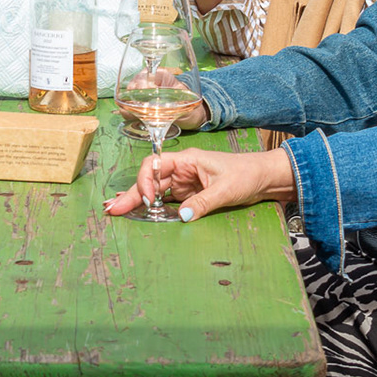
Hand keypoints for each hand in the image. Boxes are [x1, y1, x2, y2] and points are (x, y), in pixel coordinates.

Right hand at [102, 145, 294, 220]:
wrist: (264, 178)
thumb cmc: (247, 174)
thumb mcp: (226, 189)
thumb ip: (202, 203)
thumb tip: (181, 216)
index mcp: (187, 159)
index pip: (155, 165)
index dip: (145, 181)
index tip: (148, 200)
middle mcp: (182, 170)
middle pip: (150, 181)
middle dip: (131, 195)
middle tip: (112, 210)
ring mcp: (184, 183)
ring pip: (155, 192)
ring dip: (138, 203)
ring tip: (117, 213)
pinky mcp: (190, 195)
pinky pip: (167, 202)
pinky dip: (152, 209)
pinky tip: (139, 215)